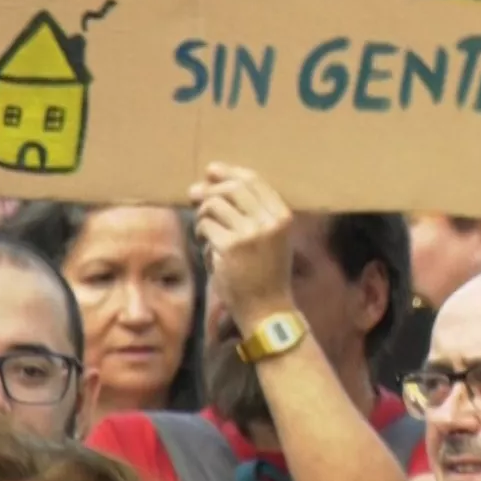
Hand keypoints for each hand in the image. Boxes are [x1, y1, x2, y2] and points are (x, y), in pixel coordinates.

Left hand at [190, 163, 295, 320]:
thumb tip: (202, 181)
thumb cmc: (263, 272)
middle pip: (231, 187)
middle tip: (197, 202)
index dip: (228, 172)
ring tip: (206, 233)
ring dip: (203, 216)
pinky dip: (201, 235)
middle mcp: (270, 221)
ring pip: (213, 205)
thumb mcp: (267, 237)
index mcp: (282, 216)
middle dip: (210, 192)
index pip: (253, 180)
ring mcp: (251, 234)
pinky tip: (208, 248)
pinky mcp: (230, 247)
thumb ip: (243, 209)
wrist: (267, 308)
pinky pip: (205, 225)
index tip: (210, 171)